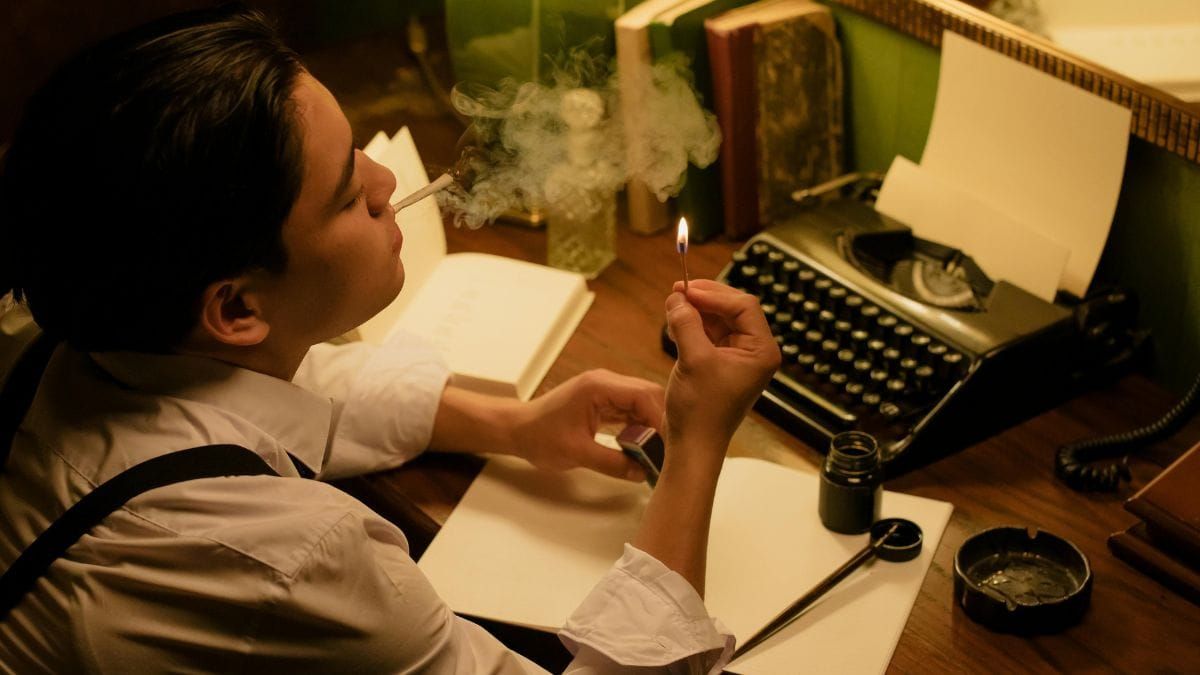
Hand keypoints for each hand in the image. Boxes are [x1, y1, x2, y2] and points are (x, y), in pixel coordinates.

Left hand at [511, 369, 664, 480]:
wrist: (517, 430)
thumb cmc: (539, 436)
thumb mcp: (577, 453)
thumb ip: (612, 463)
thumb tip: (642, 472)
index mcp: (598, 386)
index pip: (643, 396)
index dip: (660, 420)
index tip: (668, 445)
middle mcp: (605, 382)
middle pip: (648, 396)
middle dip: (661, 422)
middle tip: (668, 449)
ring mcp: (605, 391)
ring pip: (642, 404)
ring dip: (652, 426)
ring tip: (659, 451)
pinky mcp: (604, 402)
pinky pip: (631, 412)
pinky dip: (640, 428)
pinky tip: (645, 447)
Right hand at [662, 279, 779, 453]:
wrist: (693, 446)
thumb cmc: (701, 410)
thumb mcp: (693, 360)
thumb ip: (686, 323)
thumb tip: (677, 298)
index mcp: (761, 351)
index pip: (743, 306)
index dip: (714, 293)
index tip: (686, 289)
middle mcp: (754, 352)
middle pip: (732, 310)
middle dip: (704, 300)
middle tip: (677, 292)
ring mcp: (737, 359)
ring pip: (718, 321)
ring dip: (695, 313)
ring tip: (672, 308)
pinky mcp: (720, 366)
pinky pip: (708, 336)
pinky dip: (692, 328)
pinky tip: (674, 326)